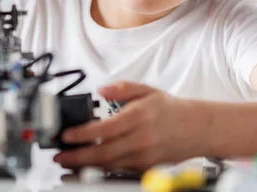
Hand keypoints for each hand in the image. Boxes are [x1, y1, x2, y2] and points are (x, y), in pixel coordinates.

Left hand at [53, 81, 204, 170]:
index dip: (83, 134)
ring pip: (110, 165)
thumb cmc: (169, 109)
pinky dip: (101, 170)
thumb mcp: (146, 89)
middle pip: (104, 152)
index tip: (66, 135)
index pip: (106, 129)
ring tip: (66, 162)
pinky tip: (86, 167)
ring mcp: (144, 156)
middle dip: (78, 156)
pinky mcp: (146, 167)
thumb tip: (101, 90)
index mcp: (139, 117)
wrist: (197, 129)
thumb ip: (122, 87)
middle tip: (58, 155)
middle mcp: (141, 139)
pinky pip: (119, 170)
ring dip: (85, 166)